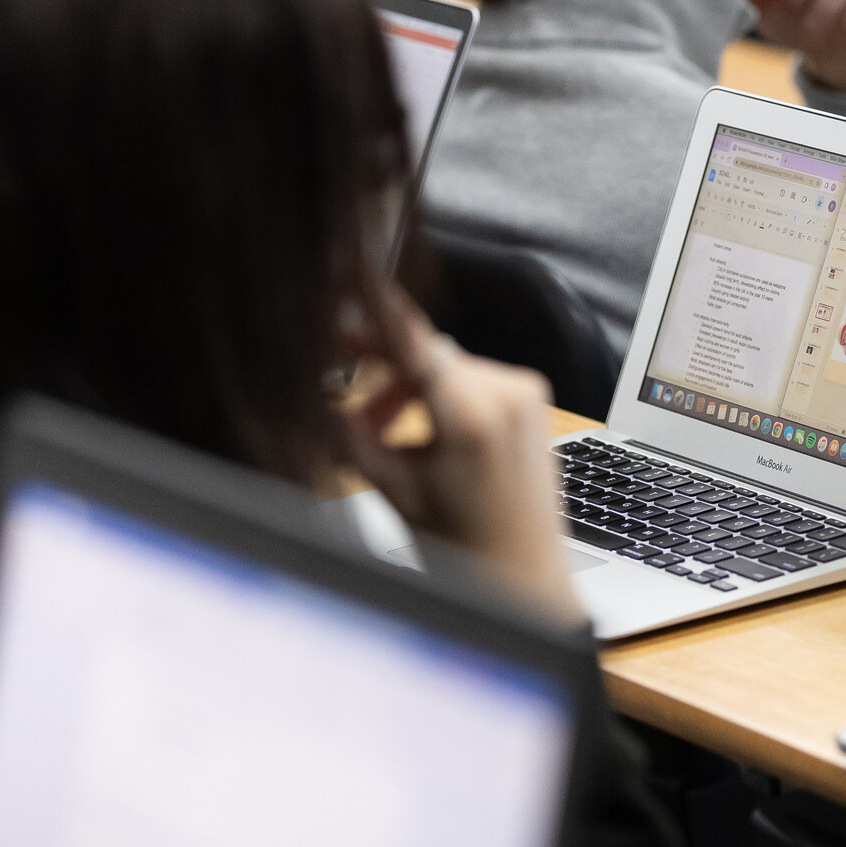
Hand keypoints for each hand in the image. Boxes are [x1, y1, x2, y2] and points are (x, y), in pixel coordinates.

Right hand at [343, 296, 582, 624]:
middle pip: (423, 352)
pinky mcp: (534, 404)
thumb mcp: (393, 489)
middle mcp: (507, 393)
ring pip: (443, 367)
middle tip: (330, 366)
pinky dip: (437, 397)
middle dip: (374, 365)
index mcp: (471, 413)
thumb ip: (349, 433)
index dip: (371, 299)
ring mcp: (527, 395)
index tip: (348, 263)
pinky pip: (471, 381)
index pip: (409, 337)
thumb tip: (311, 394)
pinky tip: (413, 432)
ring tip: (372, 428)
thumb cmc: (467, 553)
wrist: (525, 583)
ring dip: (403, 389)